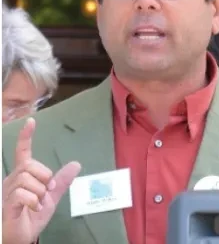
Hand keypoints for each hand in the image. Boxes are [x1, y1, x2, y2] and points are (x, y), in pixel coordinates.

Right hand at [2, 118, 80, 243]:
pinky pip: (22, 194)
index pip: (23, 152)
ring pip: (27, 179)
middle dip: (44, 177)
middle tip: (47, 192)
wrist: (20, 238)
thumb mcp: (50, 198)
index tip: (31, 121)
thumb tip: (76, 164)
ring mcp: (6, 193)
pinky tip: (34, 209)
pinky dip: (33, 201)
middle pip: (30, 165)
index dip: (26, 137)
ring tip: (38, 203)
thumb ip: (61, 182)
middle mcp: (11, 181)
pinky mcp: (6, 205)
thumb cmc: (30, 218)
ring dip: (39, 192)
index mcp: (22, 177)